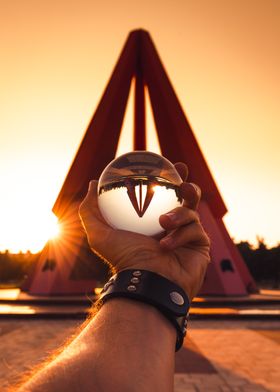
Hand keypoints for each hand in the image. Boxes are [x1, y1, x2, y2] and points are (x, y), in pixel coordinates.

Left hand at [79, 163, 209, 298]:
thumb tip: (92, 184)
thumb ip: (90, 210)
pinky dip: (180, 235)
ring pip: (192, 211)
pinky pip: (195, 230)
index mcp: (153, 221)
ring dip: (178, 214)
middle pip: (186, 197)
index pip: (163, 194)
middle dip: (187, 184)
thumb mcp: (99, 234)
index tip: (164, 164)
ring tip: (163, 222)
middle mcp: (172, 226)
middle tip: (181, 177)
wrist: (145, 284)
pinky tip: (165, 245)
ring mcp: (188, 235)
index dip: (166, 178)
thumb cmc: (123, 260)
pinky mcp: (201, 245)